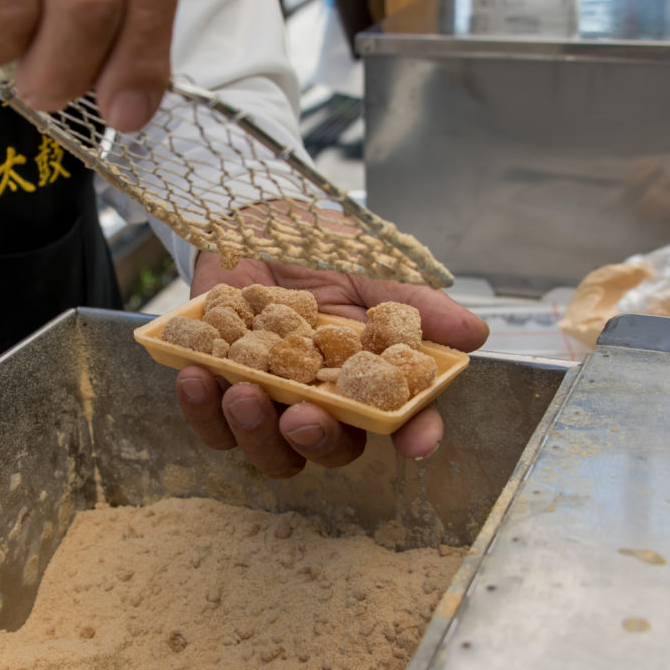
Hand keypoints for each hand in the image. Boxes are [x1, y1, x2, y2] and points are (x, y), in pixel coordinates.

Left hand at [175, 253, 489, 477]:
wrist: (247, 220)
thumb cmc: (318, 246)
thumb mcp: (370, 266)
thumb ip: (413, 304)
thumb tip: (474, 334)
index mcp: (366, 375)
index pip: (399, 419)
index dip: (413, 436)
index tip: (415, 442)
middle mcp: (321, 399)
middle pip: (330, 449)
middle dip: (317, 439)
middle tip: (300, 416)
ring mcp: (268, 399)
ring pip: (268, 449)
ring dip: (254, 431)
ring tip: (239, 390)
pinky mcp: (217, 389)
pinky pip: (209, 422)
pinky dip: (201, 407)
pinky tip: (195, 375)